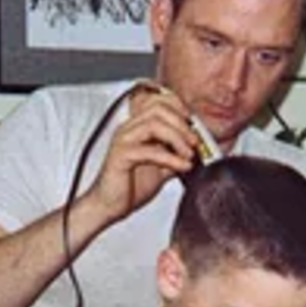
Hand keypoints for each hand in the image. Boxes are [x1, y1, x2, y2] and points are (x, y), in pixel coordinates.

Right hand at [87, 84, 197, 222]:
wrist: (109, 206)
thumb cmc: (130, 186)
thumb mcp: (161, 167)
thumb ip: (175, 154)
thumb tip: (196, 149)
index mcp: (137, 126)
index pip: (157, 101)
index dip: (179, 107)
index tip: (194, 124)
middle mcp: (128, 128)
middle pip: (158, 108)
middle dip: (182, 123)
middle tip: (195, 142)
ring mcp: (123, 140)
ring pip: (154, 124)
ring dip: (178, 138)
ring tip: (189, 155)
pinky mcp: (121, 156)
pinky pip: (149, 150)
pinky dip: (171, 158)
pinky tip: (182, 167)